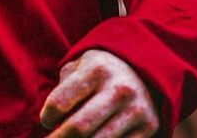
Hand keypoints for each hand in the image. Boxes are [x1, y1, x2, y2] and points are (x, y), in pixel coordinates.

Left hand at [40, 49, 158, 135]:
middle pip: (79, 128)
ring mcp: (136, 109)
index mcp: (96, 69)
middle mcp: (118, 88)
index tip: (46, 121)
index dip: (48, 117)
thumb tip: (54, 124)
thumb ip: (64, 90)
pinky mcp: (149, 126)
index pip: (60, 101)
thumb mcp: (79, 67)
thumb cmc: (99, 72)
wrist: (141, 69)